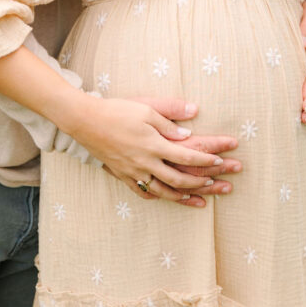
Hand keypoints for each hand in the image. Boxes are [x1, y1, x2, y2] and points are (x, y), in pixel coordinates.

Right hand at [112, 97, 240, 207]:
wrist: (86, 121)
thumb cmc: (117, 110)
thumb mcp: (146, 108)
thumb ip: (169, 119)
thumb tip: (189, 130)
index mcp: (154, 144)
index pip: (186, 156)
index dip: (205, 160)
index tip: (220, 160)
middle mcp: (145, 162)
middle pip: (178, 179)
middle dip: (200, 182)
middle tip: (215, 182)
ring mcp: (133, 172)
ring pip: (162, 190)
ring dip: (182, 196)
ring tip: (197, 198)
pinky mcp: (122, 175)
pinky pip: (143, 191)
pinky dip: (156, 196)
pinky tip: (164, 196)